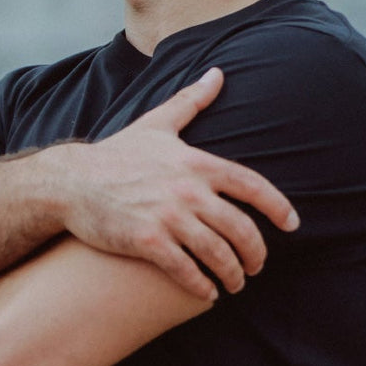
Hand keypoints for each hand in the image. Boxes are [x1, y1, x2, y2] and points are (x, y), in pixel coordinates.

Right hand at [53, 67, 298, 297]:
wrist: (72, 181)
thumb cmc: (117, 153)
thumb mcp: (156, 123)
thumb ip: (191, 100)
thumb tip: (218, 73)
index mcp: (195, 162)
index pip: (252, 185)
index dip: (279, 207)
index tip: (293, 225)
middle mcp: (188, 189)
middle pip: (241, 229)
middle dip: (256, 254)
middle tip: (256, 267)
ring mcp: (168, 216)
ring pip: (218, 254)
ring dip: (233, 275)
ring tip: (234, 283)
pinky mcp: (148, 242)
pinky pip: (187, 271)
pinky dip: (202, 287)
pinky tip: (206, 293)